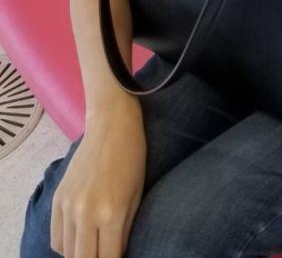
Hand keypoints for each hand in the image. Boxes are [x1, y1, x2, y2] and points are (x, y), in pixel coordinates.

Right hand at [51, 116, 145, 257]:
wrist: (111, 126)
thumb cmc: (132, 159)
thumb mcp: (136, 197)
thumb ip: (124, 231)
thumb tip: (116, 255)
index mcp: (112, 213)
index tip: (117, 257)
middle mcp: (86, 213)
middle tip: (104, 252)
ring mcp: (68, 207)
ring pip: (67, 252)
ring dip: (80, 254)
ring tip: (92, 248)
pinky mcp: (57, 200)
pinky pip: (56, 238)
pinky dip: (66, 246)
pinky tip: (79, 240)